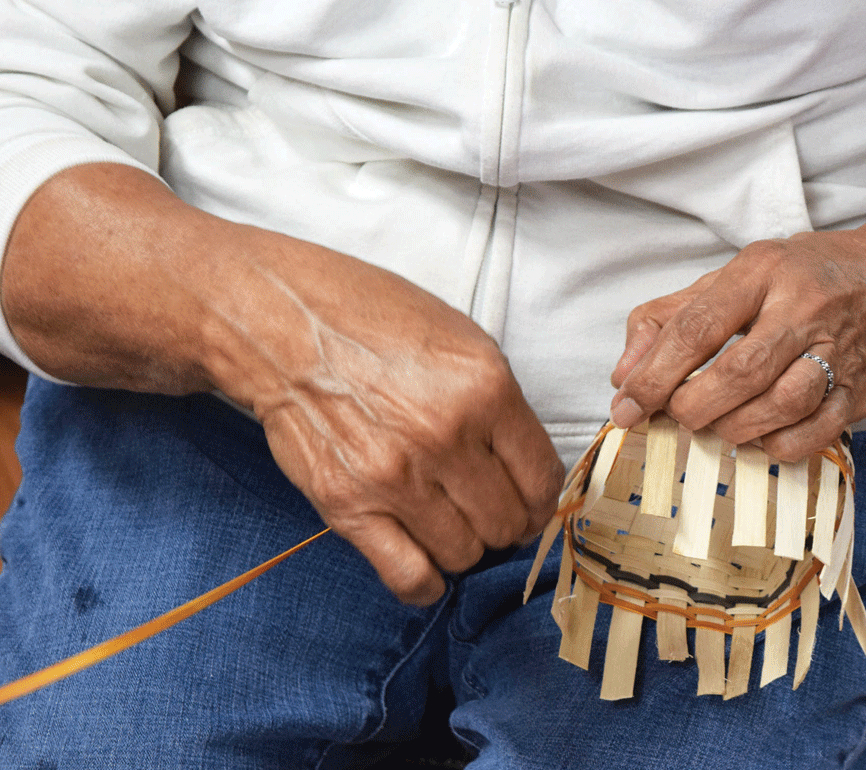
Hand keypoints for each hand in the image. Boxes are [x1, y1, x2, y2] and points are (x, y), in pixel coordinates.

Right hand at [205, 233, 565, 604]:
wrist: (284, 324)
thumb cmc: (374, 322)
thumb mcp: (462, 340)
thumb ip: (503, 405)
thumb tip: (528, 470)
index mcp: (486, 390)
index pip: (542, 478)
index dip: (540, 497)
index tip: (528, 498)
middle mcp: (446, 437)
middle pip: (507, 522)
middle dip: (505, 522)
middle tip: (486, 508)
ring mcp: (396, 477)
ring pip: (464, 553)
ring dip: (464, 544)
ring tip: (449, 520)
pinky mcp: (348, 506)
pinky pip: (408, 577)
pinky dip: (426, 582)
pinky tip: (426, 561)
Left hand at [609, 229, 865, 460]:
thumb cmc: (802, 281)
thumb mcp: (733, 279)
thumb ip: (668, 318)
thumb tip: (622, 375)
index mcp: (762, 271)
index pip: (696, 327)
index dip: (654, 373)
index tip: (625, 404)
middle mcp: (803, 308)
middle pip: (738, 372)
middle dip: (693, 406)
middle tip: (677, 415)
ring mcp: (838, 352)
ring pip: (778, 406)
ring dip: (733, 428)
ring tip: (716, 425)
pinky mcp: (861, 391)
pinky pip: (812, 434)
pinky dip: (775, 446)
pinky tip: (759, 437)